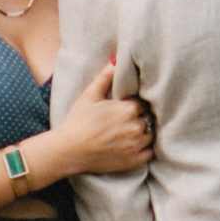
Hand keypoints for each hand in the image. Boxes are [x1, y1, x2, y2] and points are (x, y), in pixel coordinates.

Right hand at [44, 61, 155, 177]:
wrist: (68, 151)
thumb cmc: (77, 121)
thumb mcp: (90, 95)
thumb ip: (105, 77)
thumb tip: (115, 59)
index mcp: (129, 109)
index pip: (143, 103)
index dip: (135, 105)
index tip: (126, 107)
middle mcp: (137, 127)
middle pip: (148, 118)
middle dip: (140, 118)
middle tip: (126, 121)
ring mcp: (136, 145)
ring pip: (151, 134)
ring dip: (144, 132)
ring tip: (129, 133)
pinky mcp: (134, 161)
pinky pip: (150, 153)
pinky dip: (145, 149)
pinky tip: (134, 146)